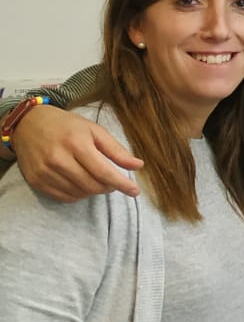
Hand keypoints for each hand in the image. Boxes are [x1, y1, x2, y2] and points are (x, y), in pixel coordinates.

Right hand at [14, 105, 141, 201]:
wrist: (28, 124)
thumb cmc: (66, 126)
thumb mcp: (94, 130)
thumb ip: (116, 149)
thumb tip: (138, 165)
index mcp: (76, 143)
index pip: (103, 172)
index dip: (121, 184)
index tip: (135, 191)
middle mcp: (58, 159)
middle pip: (92, 185)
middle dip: (108, 187)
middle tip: (113, 181)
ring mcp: (45, 172)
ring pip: (79, 193)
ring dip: (94, 191)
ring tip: (96, 179)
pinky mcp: (36, 181)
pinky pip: (64, 197)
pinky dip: (78, 195)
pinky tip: (81, 184)